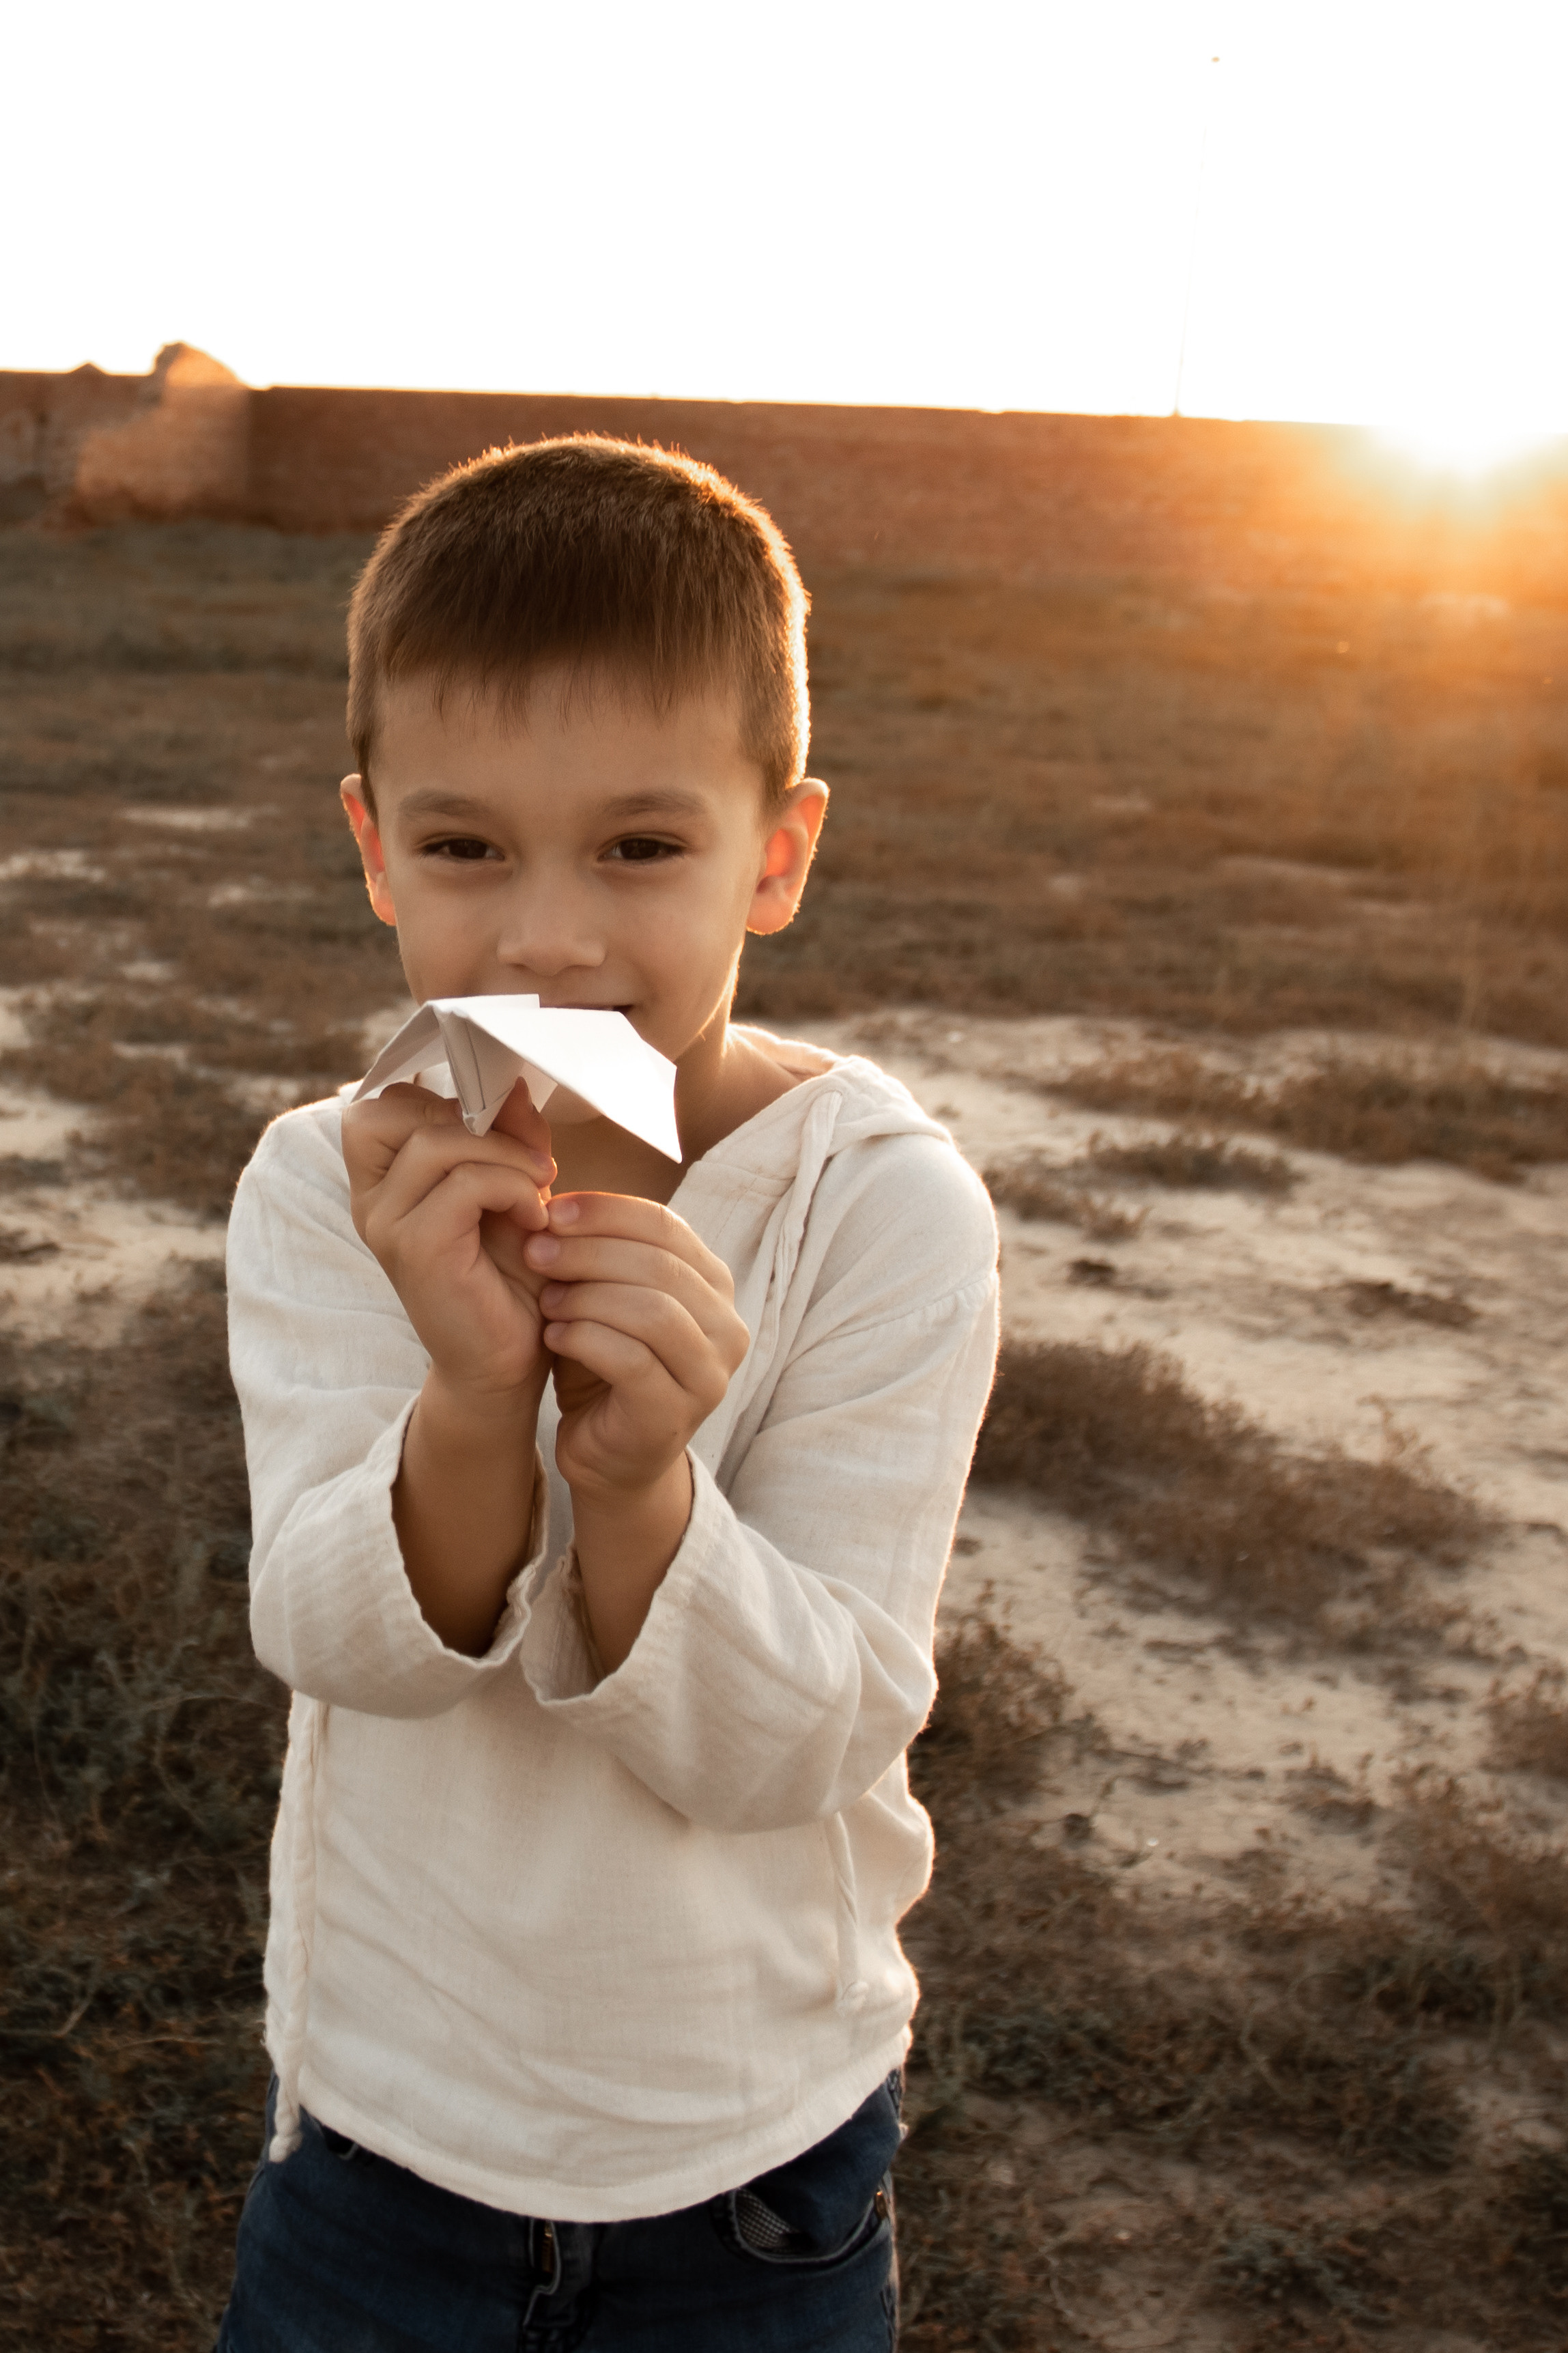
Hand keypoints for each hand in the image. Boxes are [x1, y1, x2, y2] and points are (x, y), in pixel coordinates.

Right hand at [341, 1081, 556, 1403]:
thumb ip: (510, 1136)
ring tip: (539, 1189)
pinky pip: (464, 1184)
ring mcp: (386, 1223)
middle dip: (473, 1119)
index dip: (439, 1097)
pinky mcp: (415, 1248)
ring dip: (504, 1155)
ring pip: (436, 1142)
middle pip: (396, 1108)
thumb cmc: (511, 1276)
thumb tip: (515, 1082)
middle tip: (527, 1158)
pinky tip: (535, 1218)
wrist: (508, 1363)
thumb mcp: (515, 1188)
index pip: (380, 1104)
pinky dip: (511, 1187)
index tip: (497, 1127)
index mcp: (385, 1182)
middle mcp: (372, 1199)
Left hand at [524, 1193, 747, 1496]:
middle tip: (536, 1250)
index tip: (552, 1208)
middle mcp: (728, 1328)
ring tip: (545, 1299)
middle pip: (660, 1265)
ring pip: (652, 1311)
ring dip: (587, 1296)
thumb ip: (599, 1252)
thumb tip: (551, 1193)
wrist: (610, 1456)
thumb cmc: (605, 1366)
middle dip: (590, 1251)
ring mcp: (710, 1376)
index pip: (668, 1227)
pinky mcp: (676, 1414)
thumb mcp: (604, 1298)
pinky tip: (552, 1335)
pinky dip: (585, 1339)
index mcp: (714, 1286)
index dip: (607, 1211)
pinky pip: (632, 1360)